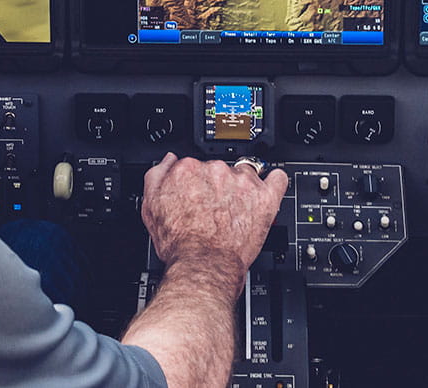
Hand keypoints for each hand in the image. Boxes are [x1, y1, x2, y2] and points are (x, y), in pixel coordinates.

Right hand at [141, 153, 288, 275]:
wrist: (202, 265)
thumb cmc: (179, 243)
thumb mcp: (150, 207)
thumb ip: (156, 177)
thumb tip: (168, 161)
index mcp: (188, 170)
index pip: (195, 163)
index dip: (196, 181)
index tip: (198, 192)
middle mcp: (215, 171)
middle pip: (220, 167)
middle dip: (218, 185)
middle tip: (216, 207)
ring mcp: (242, 182)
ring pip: (246, 173)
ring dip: (242, 186)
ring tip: (238, 207)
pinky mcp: (264, 197)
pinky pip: (277, 178)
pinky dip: (274, 182)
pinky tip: (268, 189)